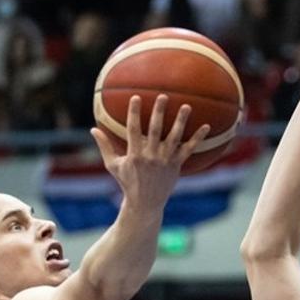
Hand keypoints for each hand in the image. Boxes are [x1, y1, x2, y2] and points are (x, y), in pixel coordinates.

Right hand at [90, 94, 209, 209]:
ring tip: (186, 106)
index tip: (136, 98)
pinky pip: (189, 150)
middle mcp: (151, 156)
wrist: (145, 203)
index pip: (134, 130)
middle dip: (159, 112)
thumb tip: (93, 129)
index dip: (134, 113)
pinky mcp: (176, 165)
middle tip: (163, 96)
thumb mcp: (113, 166)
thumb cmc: (127, 182)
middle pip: (156, 130)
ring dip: (181, 121)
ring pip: (175, 138)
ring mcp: (165, 161)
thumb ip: (104, 147)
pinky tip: (206, 126)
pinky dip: (198, 138)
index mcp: (135, 155)